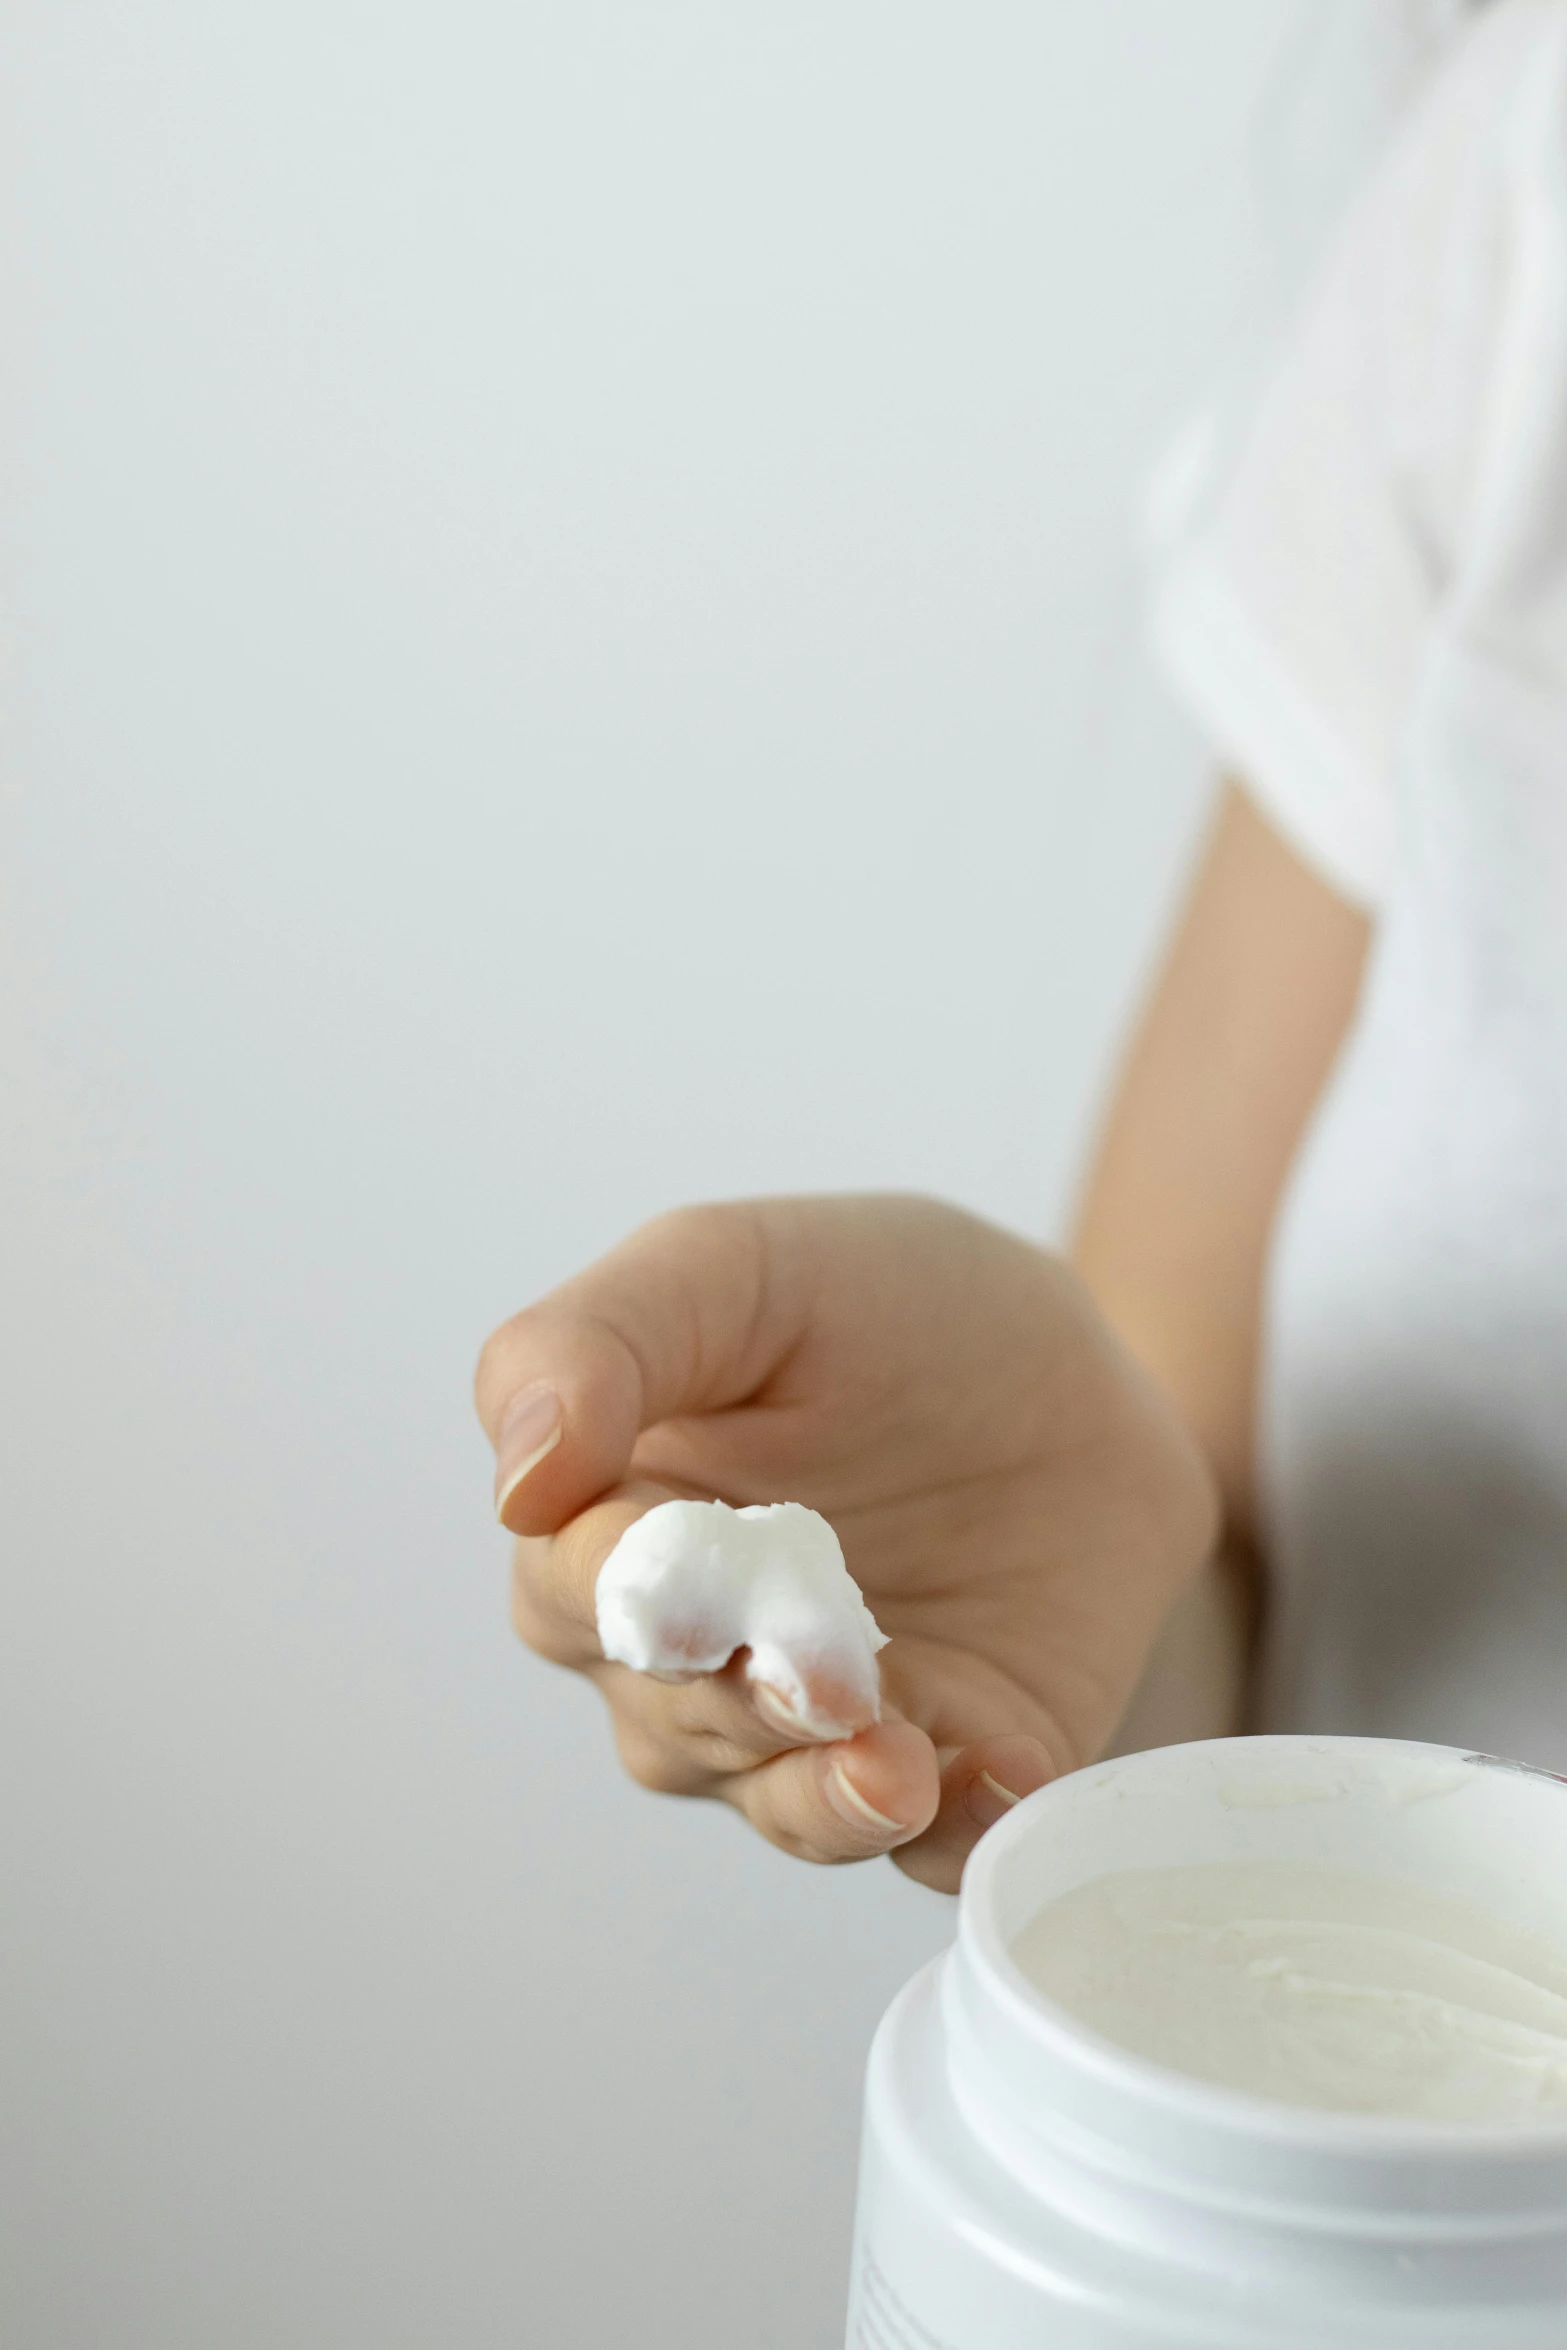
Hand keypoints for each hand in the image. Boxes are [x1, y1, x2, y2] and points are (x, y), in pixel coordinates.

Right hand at [475, 1196, 1217, 1891]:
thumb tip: (518, 1481)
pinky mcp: (959, 1768)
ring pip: (789, 1806)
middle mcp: (699, 1658)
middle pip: (672, 1720)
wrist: (1080, 1364)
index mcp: (617, 1529)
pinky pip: (945, 1846)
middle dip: (738, 1705)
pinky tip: (1002, 1768)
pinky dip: (969, 1825)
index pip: (574, 1591)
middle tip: (820, 1674)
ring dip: (833, 1795)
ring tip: (898, 1765)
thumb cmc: (880, 1306)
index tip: (678, 1584)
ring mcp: (827, 1729)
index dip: (621, 1594)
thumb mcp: (734, 1268)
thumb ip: (601, 1340)